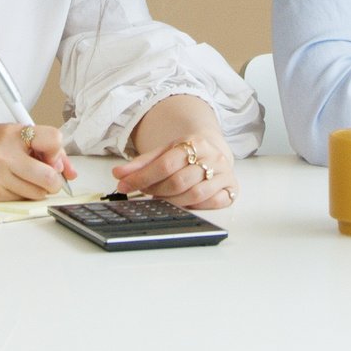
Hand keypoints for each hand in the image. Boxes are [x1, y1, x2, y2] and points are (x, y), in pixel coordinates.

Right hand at [0, 123, 75, 201]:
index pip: (53, 140)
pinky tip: (8, 184)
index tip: (51, 156)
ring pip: (38, 193)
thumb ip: (39, 148)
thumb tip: (70, 171)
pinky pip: (21, 200)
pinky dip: (21, 195)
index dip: (58, 152)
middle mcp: (4, 154)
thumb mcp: (7, 134)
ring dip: (38, 189)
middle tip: (46, 175)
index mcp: (11, 133)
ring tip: (23, 177)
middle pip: (50, 177)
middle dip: (54, 180)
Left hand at [116, 94, 236, 209]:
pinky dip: (197, 207)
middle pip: (178, 181)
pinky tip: (185, 204)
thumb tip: (118, 174)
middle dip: (156, 191)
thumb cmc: (187, 154)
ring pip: (195, 194)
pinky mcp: (232, 189)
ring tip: (161, 200)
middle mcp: (212, 156)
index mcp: (194, 143)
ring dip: (173, 202)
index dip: (143, 178)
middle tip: (144, 194)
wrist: (214, 151)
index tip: (125, 186)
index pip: (165, 164)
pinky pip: (213, 203)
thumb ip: (141, 164)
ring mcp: (224, 173)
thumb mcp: (164, 152)